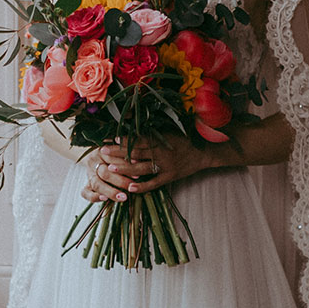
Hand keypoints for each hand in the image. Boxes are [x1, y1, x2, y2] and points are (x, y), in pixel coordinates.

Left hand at [80, 134, 219, 203]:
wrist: (205, 151)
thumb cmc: (185, 137)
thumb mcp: (170, 128)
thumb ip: (153, 127)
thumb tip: (133, 119)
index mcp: (161, 138)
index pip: (139, 138)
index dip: (125, 138)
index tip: (111, 137)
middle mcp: (162, 151)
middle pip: (137, 152)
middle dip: (119, 152)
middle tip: (103, 152)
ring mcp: (166, 165)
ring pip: (142, 168)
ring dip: (125, 168)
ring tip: (111, 168)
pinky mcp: (171, 177)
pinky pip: (154, 183)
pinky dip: (142, 186)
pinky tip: (130, 188)